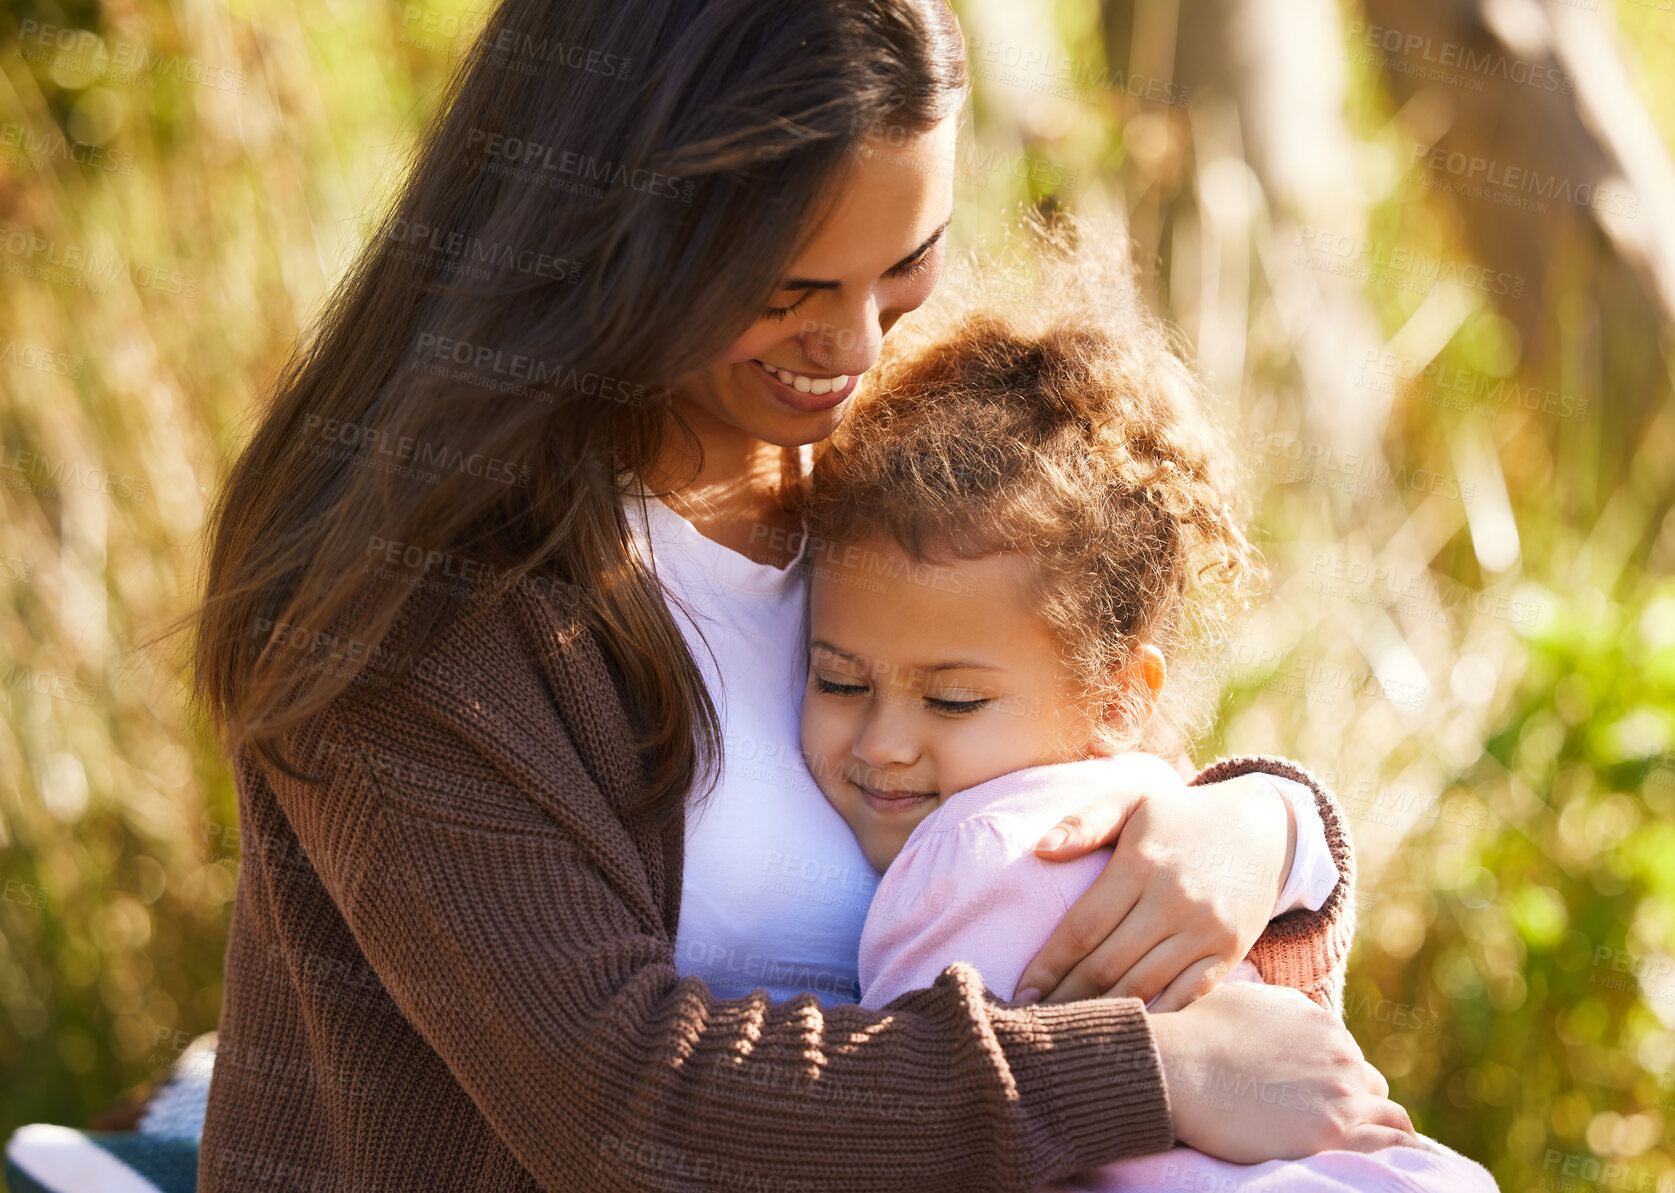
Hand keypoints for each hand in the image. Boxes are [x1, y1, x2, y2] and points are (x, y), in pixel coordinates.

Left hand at [1017, 765, 1294, 1010]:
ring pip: (1143, 986)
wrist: (1263, 830)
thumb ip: (1085, 821)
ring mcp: (1205, 930)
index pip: (1084, 926)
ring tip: (1071, 1032)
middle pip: (1109, 964)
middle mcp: (1174, 900)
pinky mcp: (1229, 952)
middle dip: (1067, 997)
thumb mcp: (1133, 801)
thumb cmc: (1179, 817)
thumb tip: (1040, 849)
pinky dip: (1155, 1018)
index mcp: (1142, 863)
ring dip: (1104, 1014)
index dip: (1050, 964)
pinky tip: (1126, 1033)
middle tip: (1037, 1022)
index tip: (1022, 991)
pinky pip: (1187, 997)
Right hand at [1148, 983, 1417, 1161]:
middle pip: (1371, 1088)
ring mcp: (1340, 1096)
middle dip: (1356, 1103)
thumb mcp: (1247, 999)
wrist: (1179, 1067)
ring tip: (1364, 1149)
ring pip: (1391, 1118)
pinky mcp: (1332, 1133)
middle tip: (1330, 1123)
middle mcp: (1342, 1057)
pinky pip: (1392, 1146)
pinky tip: (1398, 1166)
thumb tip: (1289, 1014)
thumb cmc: (1199, 1033)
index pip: (1348, 1059)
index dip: (1333, 1079)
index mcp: (1324, 1026)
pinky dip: (1399, 1153)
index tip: (1315, 1096)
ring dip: (1380, 1130)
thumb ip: (1281, 1006)